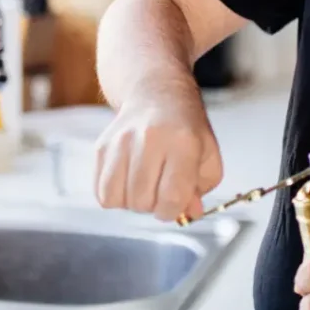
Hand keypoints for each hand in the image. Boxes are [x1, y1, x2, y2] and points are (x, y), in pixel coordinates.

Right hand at [94, 89, 222, 221]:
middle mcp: (149, 138)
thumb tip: (187, 214)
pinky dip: (115, 196)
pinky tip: (129, 182)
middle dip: (154, 205)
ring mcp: (121, 141)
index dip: (174, 210)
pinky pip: (101, 192)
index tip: (176, 203)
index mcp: (183, 141)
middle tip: (161, 189)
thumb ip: (200, 191)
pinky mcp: (102, 146)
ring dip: (133, 202)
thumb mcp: (208, 157)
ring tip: (145, 185)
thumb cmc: (186, 130)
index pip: (171, 197)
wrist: (158, 95)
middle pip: (143, 201)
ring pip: (118, 199)